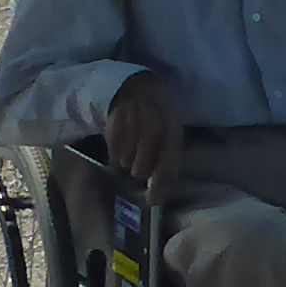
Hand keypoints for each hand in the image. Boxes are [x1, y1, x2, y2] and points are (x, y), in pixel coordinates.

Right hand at [102, 71, 182, 202]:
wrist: (136, 86)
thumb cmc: (157, 117)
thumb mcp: (170, 135)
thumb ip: (169, 162)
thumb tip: (161, 194)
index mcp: (172, 131)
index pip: (168, 164)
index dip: (160, 185)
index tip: (152, 200)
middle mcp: (154, 126)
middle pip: (142, 167)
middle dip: (140, 171)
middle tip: (138, 169)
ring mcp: (133, 123)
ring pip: (126, 161)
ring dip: (127, 162)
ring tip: (130, 154)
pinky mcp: (115, 121)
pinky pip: (113, 151)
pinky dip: (115, 154)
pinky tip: (120, 147)